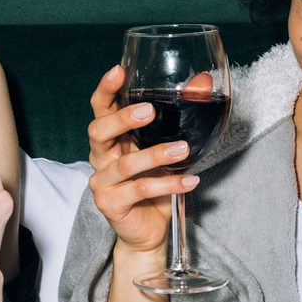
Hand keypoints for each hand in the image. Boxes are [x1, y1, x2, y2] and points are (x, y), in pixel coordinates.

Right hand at [86, 65, 199, 253]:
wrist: (149, 230)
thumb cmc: (156, 183)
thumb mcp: (168, 147)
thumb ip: (181, 116)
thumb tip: (203, 82)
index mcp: (111, 138)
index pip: (100, 108)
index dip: (106, 89)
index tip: (119, 70)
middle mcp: (101, 157)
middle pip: (99, 131)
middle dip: (123, 118)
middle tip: (150, 111)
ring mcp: (102, 182)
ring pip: (125, 165)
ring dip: (156, 155)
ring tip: (183, 149)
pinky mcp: (111, 203)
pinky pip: (140, 190)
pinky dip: (169, 184)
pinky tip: (190, 181)